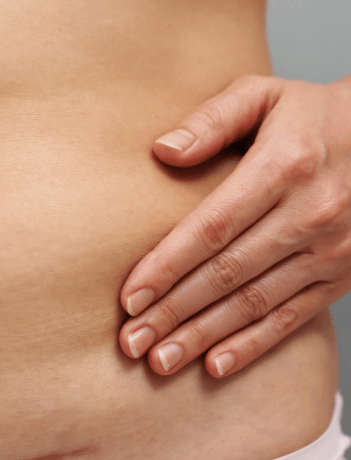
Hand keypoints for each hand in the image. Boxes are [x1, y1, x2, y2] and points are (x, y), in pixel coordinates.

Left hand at [119, 74, 350, 376]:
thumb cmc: (318, 116)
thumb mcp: (267, 95)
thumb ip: (213, 120)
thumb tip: (162, 151)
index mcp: (283, 167)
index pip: (212, 227)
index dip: (167, 266)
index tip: (130, 297)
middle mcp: (309, 214)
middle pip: (226, 274)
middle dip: (173, 312)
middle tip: (130, 342)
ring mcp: (330, 250)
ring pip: (254, 304)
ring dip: (203, 337)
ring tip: (159, 361)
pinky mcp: (342, 276)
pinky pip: (292, 319)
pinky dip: (253, 345)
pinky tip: (215, 365)